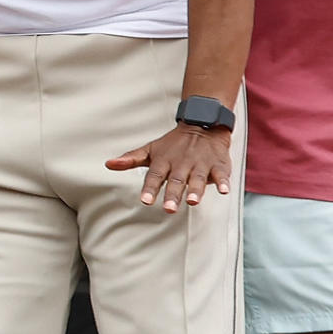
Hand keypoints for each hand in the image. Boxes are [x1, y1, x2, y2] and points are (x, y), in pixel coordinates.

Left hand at [106, 121, 232, 211]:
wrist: (202, 124)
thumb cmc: (173, 144)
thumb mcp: (150, 149)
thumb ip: (131, 159)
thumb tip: (109, 164)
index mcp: (164, 161)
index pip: (155, 176)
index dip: (150, 188)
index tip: (145, 200)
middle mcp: (182, 163)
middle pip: (176, 180)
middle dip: (173, 194)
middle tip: (169, 209)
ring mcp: (200, 164)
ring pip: (198, 178)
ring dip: (196, 190)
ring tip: (193, 201)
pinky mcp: (218, 164)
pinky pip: (221, 174)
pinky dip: (223, 182)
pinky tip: (224, 191)